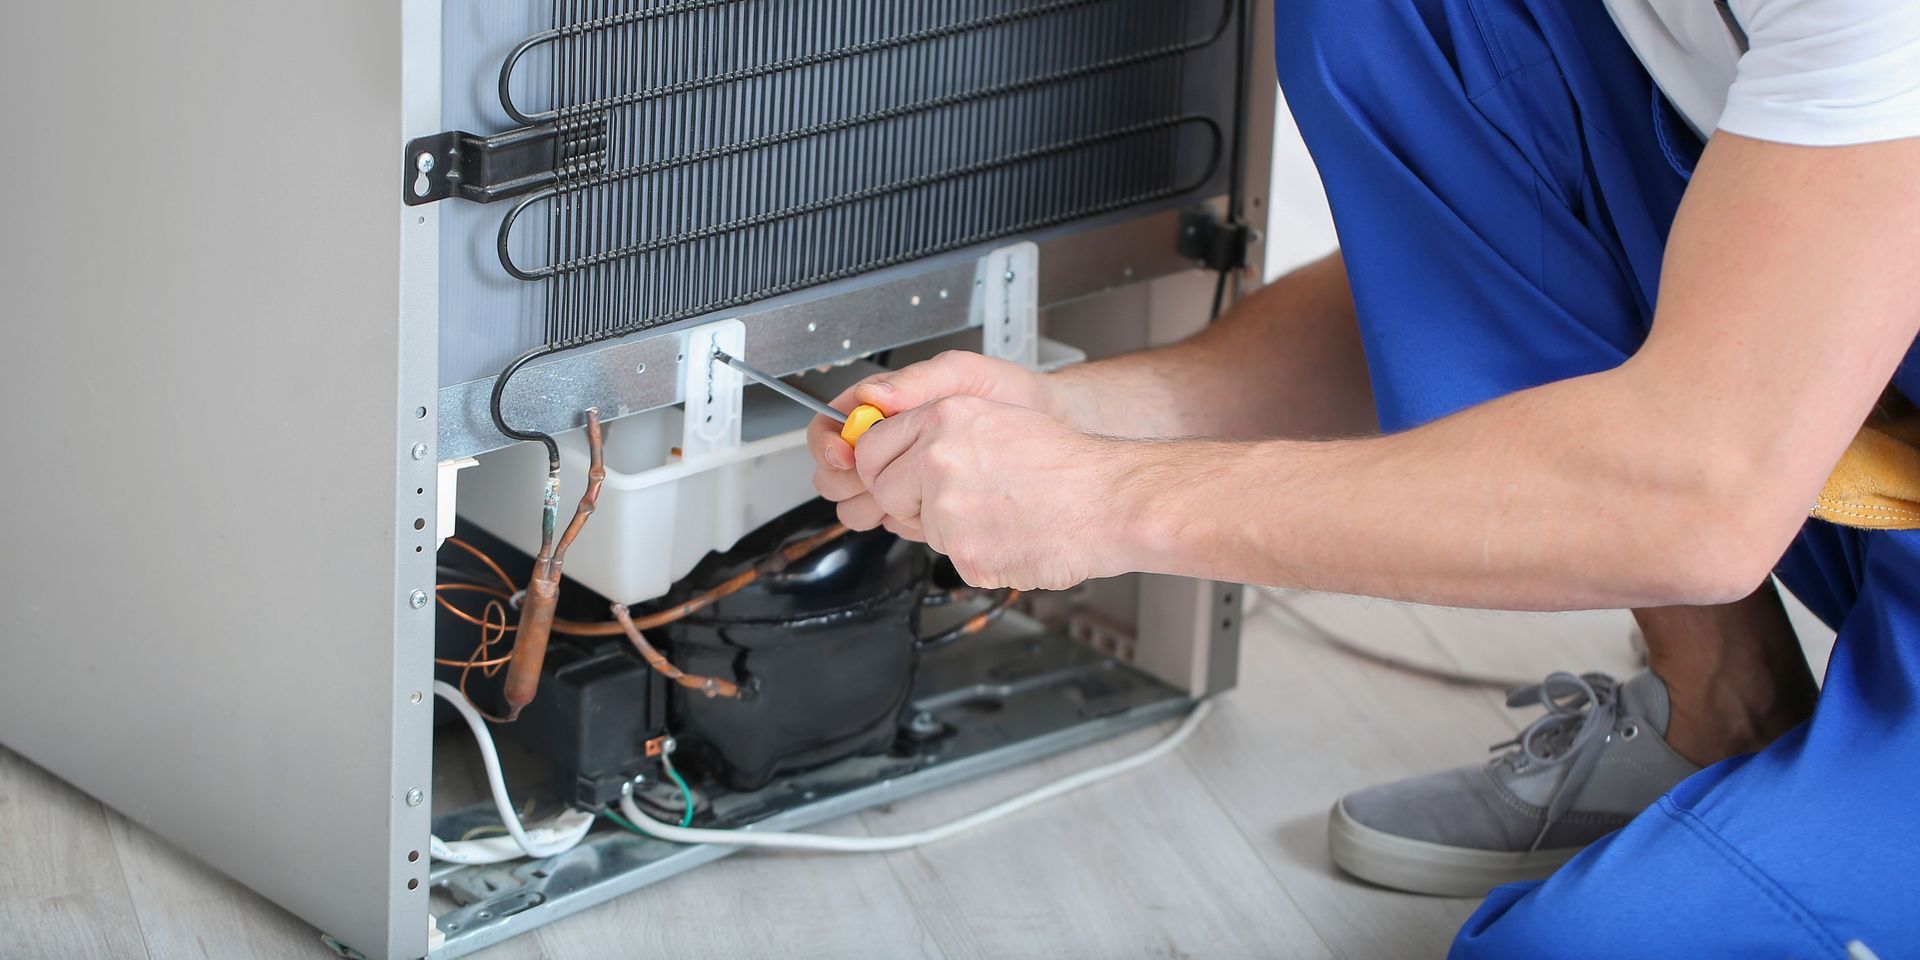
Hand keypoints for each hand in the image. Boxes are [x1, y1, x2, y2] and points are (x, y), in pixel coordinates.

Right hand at [810, 350, 1065, 529]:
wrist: (1048, 427)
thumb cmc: (1008, 395)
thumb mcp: (963, 375)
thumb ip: (917, 382)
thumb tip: (872, 395)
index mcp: (886, 407)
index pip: (830, 425)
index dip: (828, 443)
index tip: (843, 454)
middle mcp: (889, 443)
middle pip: (834, 472)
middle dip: (847, 481)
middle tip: (875, 480)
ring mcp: (903, 477)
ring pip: (856, 504)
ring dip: (872, 505)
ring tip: (907, 495)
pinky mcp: (921, 505)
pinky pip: (892, 522)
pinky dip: (904, 520)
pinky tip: (929, 510)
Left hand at [849, 395, 1135, 590]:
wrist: (1110, 500)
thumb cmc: (1067, 464)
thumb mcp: (996, 418)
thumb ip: (938, 432)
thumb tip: (894, 452)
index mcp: (945, 418)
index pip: (871, 447)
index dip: (881, 467)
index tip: (894, 476)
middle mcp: (939, 458)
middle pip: (883, 491)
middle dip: (909, 502)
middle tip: (958, 499)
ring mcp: (948, 508)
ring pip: (919, 528)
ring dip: (951, 528)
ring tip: (1001, 512)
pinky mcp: (965, 552)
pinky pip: (951, 558)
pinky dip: (980, 554)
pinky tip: (1013, 534)